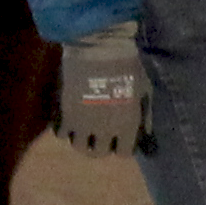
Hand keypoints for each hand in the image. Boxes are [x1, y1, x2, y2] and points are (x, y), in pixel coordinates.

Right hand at [57, 22, 148, 156]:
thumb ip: (144, 115)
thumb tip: (145, 134)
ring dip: (81, 140)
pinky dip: (64, 129)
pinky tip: (68, 118)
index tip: (121, 138)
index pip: (125, 153)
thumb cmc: (128, 67)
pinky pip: (60, 134)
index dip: (123, 146)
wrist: (100, 51)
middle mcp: (105, 132)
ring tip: (82, 128)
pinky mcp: (64, 115)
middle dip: (101, 145)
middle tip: (99, 135)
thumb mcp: (145, 92)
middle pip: (99, 153)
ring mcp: (82, 125)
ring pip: (79, 147)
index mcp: (127, 127)